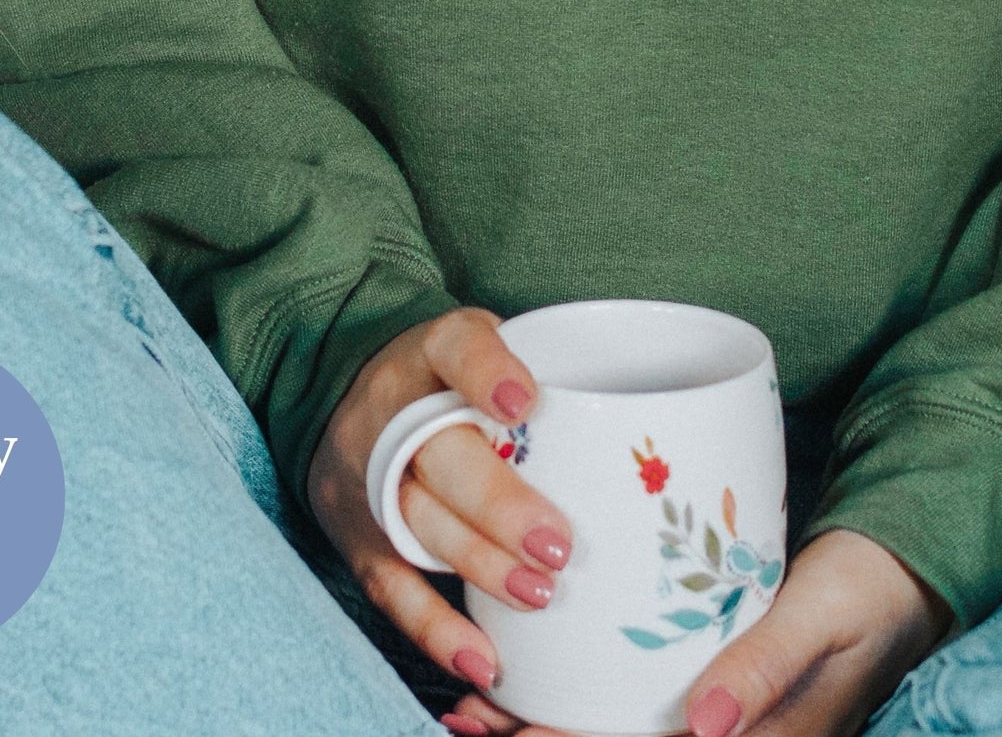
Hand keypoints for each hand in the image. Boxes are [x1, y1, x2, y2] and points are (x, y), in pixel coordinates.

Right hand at [308, 305, 574, 698]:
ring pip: (420, 524)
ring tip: (539, 593)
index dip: (486, 373)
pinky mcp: (362, 537)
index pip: (456, 347)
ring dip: (481, 566)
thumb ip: (548, 369)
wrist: (348, 397)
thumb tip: (653, 426)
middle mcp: (393, 409)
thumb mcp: (489, 345)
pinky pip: (394, 589)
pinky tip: (484, 656)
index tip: (525, 402)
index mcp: (433, 348)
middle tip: (558, 543)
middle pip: (439, 454)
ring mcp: (371, 476)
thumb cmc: (449, 377)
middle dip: (498, 504)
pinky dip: (437, 630)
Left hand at [438, 527, 953, 736]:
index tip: (514, 736)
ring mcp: (724, 717)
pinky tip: (541, 676)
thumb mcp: (824, 616)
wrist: (911, 572)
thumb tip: (702, 727)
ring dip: (553, 726)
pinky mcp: (718, 683)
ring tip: (477, 706)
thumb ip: (767, 666)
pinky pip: (641, 705)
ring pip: (624, 734)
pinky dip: (587, 698)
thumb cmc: (871, 588)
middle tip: (470, 715)